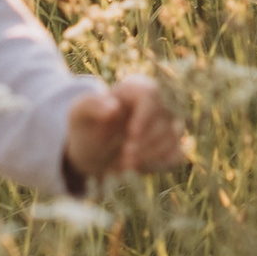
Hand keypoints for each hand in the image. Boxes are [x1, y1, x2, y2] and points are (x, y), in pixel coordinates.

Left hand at [65, 76, 192, 184]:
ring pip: (174, 137)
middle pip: (166, 117)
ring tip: (126, 164)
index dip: (146, 115)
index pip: (152, 94)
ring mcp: (166, 125)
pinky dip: (159, 163)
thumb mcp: (79, 114)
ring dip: (151, 154)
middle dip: (146, 141)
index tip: (132, 134)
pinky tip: (139, 167)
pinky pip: (177, 154)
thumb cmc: (87, 126)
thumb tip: (113, 108)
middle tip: (124, 157)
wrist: (93, 152)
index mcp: (136, 88)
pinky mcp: (170, 147)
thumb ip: (92, 106)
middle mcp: (156, 103)